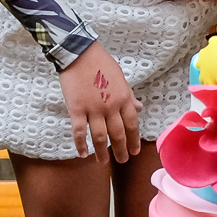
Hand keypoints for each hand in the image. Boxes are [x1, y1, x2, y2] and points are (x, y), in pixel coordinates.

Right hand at [58, 42, 142, 163]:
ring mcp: (94, 110)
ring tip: (104, 162)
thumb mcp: (121, 78)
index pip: (132, 124)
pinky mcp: (77, 110)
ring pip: (100, 137)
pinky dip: (81, 144)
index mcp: (124, 98)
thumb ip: (129, 95)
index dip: (134, 139)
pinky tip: (83, 154)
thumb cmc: (102, 63)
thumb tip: (139, 107)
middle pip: (118, 134)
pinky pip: (80, 131)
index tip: (134, 151)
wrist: (80, 54)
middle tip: (123, 160)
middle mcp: (111, 107)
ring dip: (103, 152)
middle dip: (121, 150)